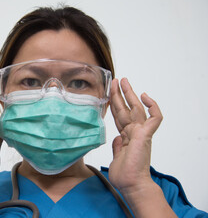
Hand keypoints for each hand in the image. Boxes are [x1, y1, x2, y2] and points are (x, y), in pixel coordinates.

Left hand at [108, 78, 162, 192]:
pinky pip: (154, 118)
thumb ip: (118, 145)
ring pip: (136, 108)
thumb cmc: (124, 174)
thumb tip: (118, 137)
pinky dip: (153, 106)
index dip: (115, 104)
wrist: (131, 184)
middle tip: (117, 80)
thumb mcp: (117, 156)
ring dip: (129, 94)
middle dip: (121, 94)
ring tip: (123, 81)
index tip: (109, 93)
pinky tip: (145, 97)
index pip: (120, 116)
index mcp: (127, 136)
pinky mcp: (145, 135)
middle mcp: (134, 132)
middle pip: (127, 108)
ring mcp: (140, 133)